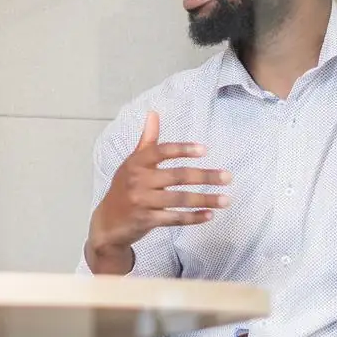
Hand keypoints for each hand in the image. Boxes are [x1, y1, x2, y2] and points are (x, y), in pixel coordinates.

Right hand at [84, 111, 230, 273]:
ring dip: (205, 199)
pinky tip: (209, 215)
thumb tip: (153, 113)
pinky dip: (193, 218)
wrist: (108, 223)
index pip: (161, 151)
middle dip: (205, 176)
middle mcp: (138, 180)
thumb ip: (147, 141)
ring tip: (226, 199)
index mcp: (136, 163)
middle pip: (177, 176)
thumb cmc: (124, 189)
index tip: (205, 151)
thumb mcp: (132, 163)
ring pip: (180, 199)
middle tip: (228, 177)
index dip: (183, 150)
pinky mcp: (146, 220)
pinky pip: (175, 218)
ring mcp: (142, 201)